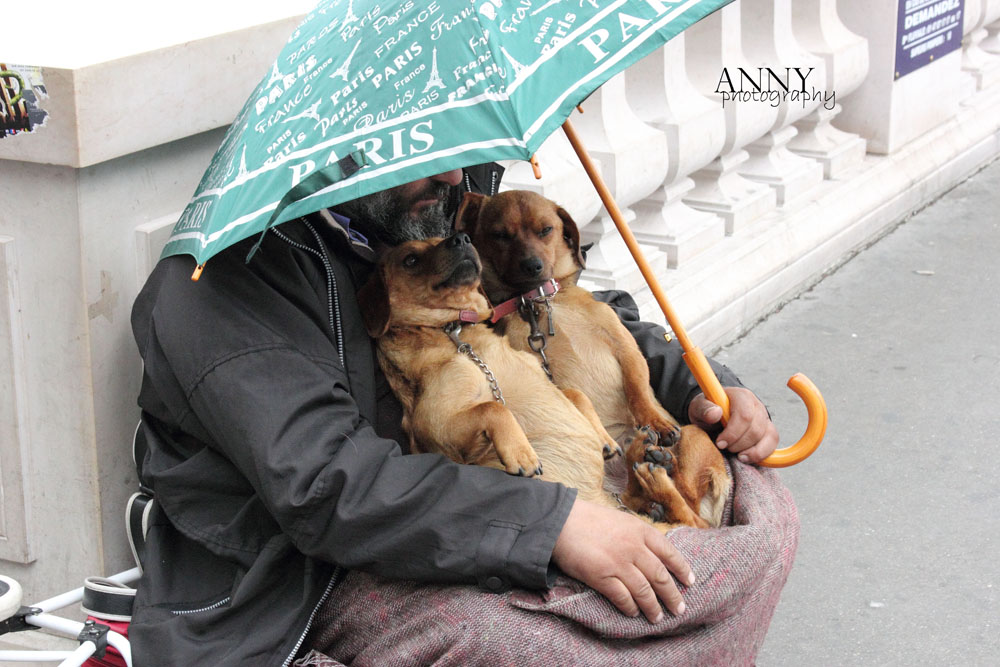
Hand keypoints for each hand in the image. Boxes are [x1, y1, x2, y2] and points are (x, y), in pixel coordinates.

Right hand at [551, 498, 693, 622]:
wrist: (561, 520)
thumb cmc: (589, 518)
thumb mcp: (621, 520)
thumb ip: (637, 535)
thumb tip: (651, 553)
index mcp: (641, 531)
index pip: (670, 553)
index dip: (682, 569)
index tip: (689, 582)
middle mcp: (634, 548)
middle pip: (661, 577)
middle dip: (672, 596)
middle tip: (679, 609)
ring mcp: (619, 564)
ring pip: (645, 591)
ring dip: (653, 607)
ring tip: (658, 618)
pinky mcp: (602, 577)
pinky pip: (623, 598)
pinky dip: (630, 608)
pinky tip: (633, 613)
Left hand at [688, 387, 778, 463]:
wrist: (714, 416)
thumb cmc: (707, 411)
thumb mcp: (698, 408)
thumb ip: (703, 409)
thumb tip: (715, 413)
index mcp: (740, 396)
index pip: (744, 415)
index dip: (733, 433)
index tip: (720, 443)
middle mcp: (756, 405)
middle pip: (756, 428)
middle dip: (739, 444)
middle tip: (724, 448)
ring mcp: (764, 418)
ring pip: (768, 436)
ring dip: (751, 451)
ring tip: (736, 455)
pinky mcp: (768, 430)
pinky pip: (772, 443)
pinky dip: (762, 453)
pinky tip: (747, 457)